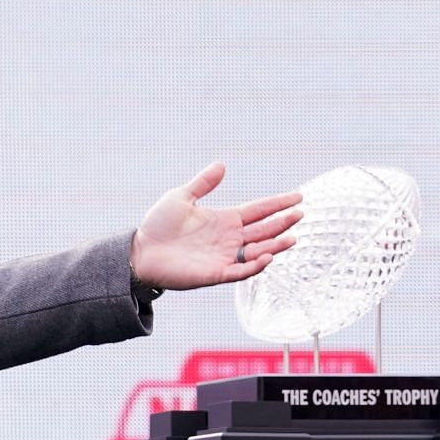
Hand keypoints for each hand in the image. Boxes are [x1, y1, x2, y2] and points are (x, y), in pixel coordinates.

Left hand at [131, 162, 301, 290]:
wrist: (139, 252)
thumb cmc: (157, 226)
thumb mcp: (180, 198)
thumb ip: (202, 183)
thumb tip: (222, 165)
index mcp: (225, 219)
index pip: (259, 210)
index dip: (278, 203)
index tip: (298, 196)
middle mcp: (229, 238)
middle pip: (264, 230)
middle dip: (283, 223)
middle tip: (299, 214)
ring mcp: (224, 256)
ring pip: (258, 251)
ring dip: (276, 245)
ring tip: (292, 237)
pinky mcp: (215, 274)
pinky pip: (241, 271)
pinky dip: (256, 266)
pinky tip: (268, 256)